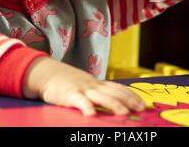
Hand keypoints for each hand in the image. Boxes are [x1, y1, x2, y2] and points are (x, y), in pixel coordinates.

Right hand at [23, 57, 144, 115]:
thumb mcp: (85, 85)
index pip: (118, 88)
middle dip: (128, 100)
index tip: (142, 103)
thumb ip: (98, 92)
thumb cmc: (67, 82)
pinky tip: (91, 115)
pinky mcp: (69, 94)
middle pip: (113, 92)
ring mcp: (81, 89)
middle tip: (140, 108)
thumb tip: (114, 100)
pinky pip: (79, 101)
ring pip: (100, 97)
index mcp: (97, 83)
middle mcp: (92, 85)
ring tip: (124, 113)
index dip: (131, 95)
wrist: (47, 73)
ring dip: (113, 104)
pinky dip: (85, 107)